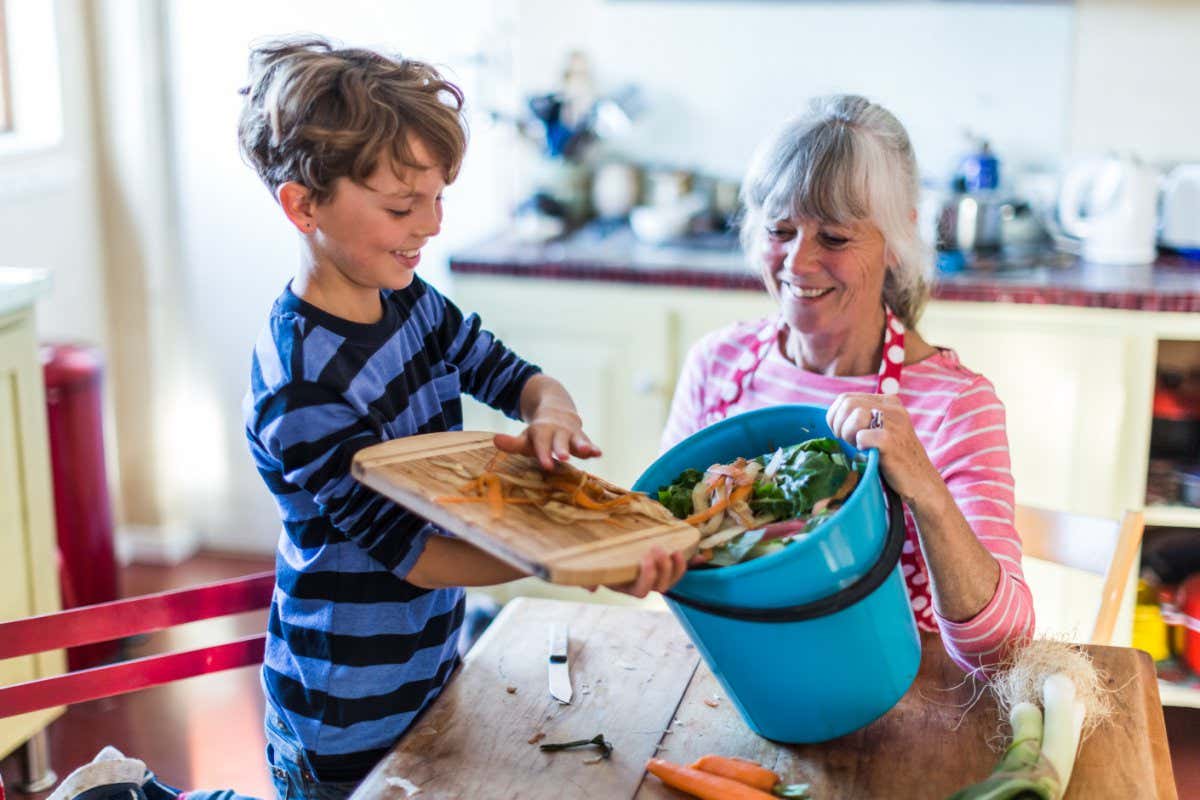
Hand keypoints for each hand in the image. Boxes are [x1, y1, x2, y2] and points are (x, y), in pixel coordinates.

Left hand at [493, 403, 600, 470]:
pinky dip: (594, 447)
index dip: (544, 454)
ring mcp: (571, 433)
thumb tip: (495, 440)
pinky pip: (589, 442)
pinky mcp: (582, 437)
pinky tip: (599, 453)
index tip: (547, 465)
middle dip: (562, 449)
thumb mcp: (526, 438)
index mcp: (541, 431)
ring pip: (577, 439)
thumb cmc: (539, 434)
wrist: (558, 411)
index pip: (541, 444)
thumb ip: (512, 443)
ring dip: (582, 445)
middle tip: (564, 458)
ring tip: (588, 452)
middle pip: (560, 441)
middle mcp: (557, 431)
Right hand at [588, 547, 687, 598]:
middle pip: (661, 585)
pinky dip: (692, 562)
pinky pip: (681, 567)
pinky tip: (702, 556)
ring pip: (672, 579)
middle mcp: (642, 584)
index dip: (647, 576)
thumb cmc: (595, 559)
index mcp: (626, 586)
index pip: (642, 591)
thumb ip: (586, 578)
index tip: (646, 557)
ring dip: (678, 567)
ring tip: (676, 549)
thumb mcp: (588, 568)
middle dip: (664, 568)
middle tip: (660, 548)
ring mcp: (655, 575)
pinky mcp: (664, 564)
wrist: (602, 548)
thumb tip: (591, 588)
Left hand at [826, 392, 942, 507]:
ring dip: (848, 434)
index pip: (846, 398)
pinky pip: (862, 436)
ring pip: (854, 415)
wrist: (921, 483)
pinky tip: (870, 454)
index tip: (842, 434)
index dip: (836, 417)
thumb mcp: (880, 430)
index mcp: (888, 401)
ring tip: (859, 447)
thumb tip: (834, 417)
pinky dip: (860, 447)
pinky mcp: (892, 441)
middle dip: (839, 425)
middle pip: (847, 403)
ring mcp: (894, 423)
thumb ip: (863, 418)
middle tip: (849, 443)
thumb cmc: (894, 458)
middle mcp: (893, 407)